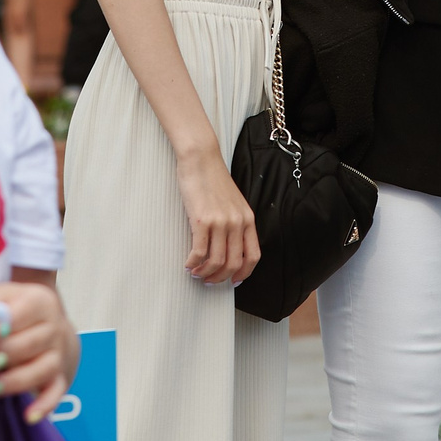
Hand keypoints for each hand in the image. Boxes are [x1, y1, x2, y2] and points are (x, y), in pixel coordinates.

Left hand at [0, 279, 83, 423]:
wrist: (50, 322)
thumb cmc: (13, 308)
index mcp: (38, 300)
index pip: (12, 318)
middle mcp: (54, 325)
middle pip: (26, 345)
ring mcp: (59, 352)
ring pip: (41, 369)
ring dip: (14, 382)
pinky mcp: (62, 374)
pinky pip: (57, 392)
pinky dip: (45, 406)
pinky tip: (28, 416)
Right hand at [175, 143, 259, 286]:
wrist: (201, 159)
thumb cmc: (213, 179)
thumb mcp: (233, 202)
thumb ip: (236, 222)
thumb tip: (228, 247)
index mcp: (247, 219)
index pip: (253, 256)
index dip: (244, 274)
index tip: (233, 281)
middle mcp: (237, 222)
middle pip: (234, 263)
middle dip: (220, 278)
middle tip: (209, 280)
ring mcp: (220, 221)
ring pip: (216, 261)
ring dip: (205, 273)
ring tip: (196, 273)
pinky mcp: (202, 220)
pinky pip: (199, 251)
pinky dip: (193, 263)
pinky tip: (188, 263)